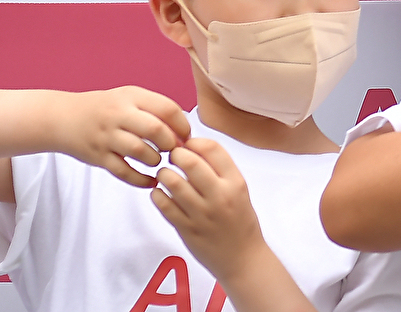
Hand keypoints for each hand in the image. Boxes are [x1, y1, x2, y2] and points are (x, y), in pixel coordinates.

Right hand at [51, 86, 189, 188]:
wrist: (63, 118)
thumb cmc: (106, 108)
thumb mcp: (129, 97)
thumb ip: (154, 109)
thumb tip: (184, 130)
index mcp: (132, 97)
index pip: (167, 108)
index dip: (182, 125)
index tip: (186, 136)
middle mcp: (119, 115)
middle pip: (155, 130)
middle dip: (171, 143)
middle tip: (173, 150)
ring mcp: (107, 137)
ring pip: (140, 151)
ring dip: (156, 160)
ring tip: (157, 161)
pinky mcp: (98, 157)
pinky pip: (123, 172)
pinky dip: (141, 180)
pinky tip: (151, 181)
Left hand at [150, 138, 270, 282]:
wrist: (243, 258)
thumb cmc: (241, 222)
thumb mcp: (240, 191)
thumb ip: (220, 172)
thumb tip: (194, 149)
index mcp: (236, 182)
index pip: (213, 149)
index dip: (195, 142)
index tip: (187, 144)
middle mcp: (220, 195)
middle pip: (191, 162)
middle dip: (176, 155)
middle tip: (172, 157)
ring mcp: (202, 213)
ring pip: (174, 182)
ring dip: (164, 174)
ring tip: (164, 175)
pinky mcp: (186, 229)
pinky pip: (165, 206)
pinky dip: (157, 195)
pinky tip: (159, 193)